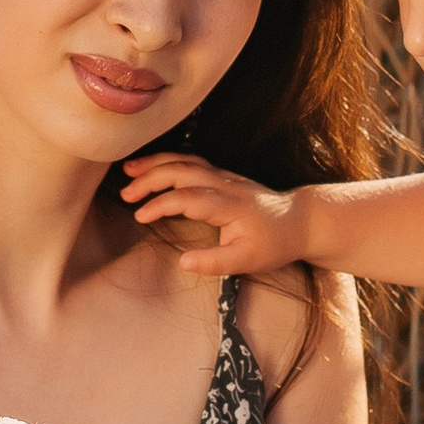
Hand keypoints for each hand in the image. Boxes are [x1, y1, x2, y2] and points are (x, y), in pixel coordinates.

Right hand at [119, 151, 304, 276]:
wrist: (298, 222)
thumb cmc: (273, 243)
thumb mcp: (247, 261)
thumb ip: (214, 262)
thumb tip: (182, 261)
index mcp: (230, 205)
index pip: (188, 197)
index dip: (161, 204)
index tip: (140, 216)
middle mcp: (225, 185)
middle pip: (183, 171)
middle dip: (151, 178)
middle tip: (125, 193)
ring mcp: (224, 176)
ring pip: (186, 161)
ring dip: (156, 163)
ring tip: (128, 171)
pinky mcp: (222, 176)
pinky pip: (191, 161)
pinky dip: (168, 161)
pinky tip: (151, 167)